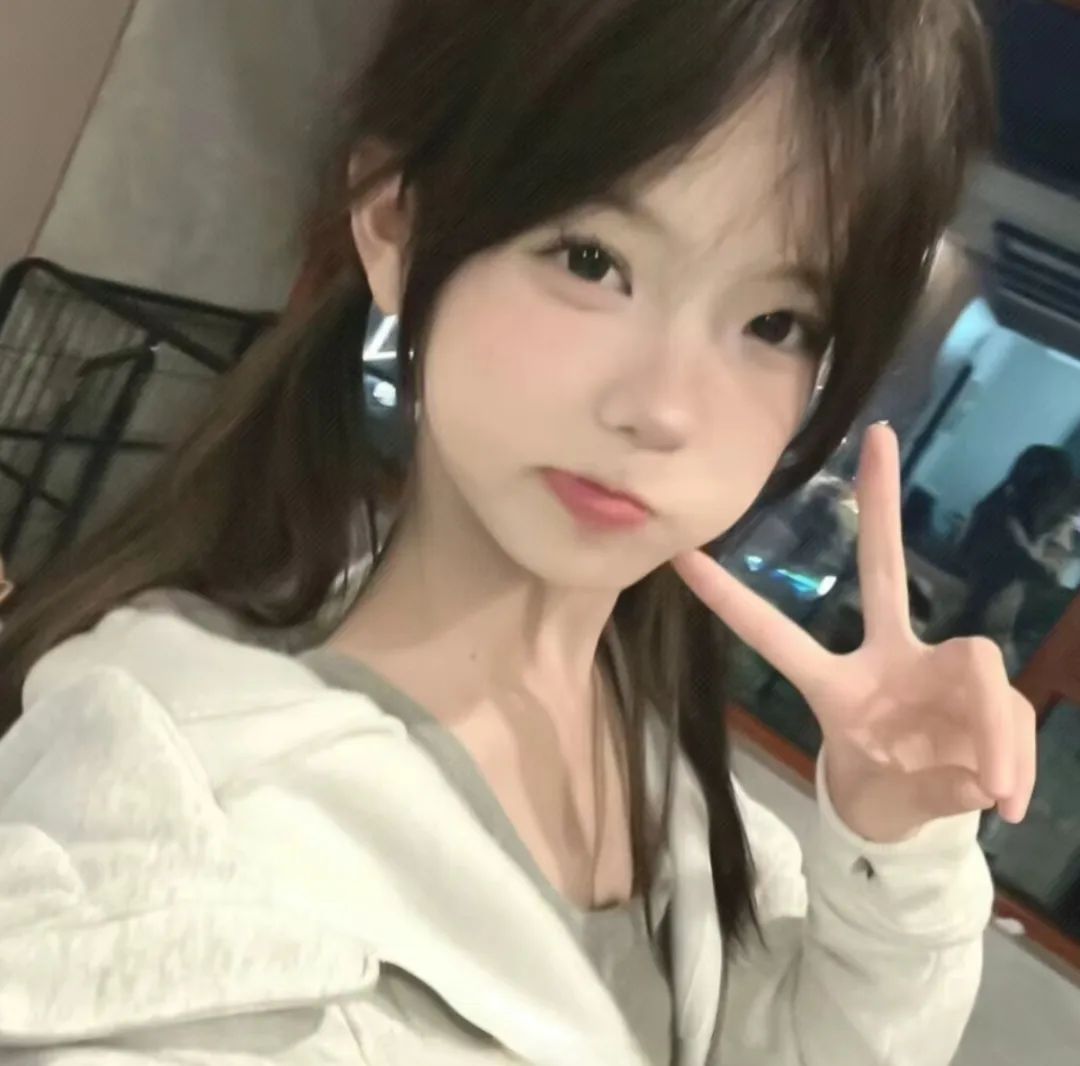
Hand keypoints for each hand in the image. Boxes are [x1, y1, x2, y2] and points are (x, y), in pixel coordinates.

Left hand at [673, 424, 1037, 842]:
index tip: (680, 554)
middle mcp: (884, 658)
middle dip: (880, 504)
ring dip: (997, 734)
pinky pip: (1009, 710)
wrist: (917, 817)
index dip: (729, 600)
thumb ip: (930, 792)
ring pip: (975, 666)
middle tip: (878, 436)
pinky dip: (1015, 757)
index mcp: (832, 685)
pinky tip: (1005, 800)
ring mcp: (932, 665)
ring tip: (992, 794)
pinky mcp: (979, 688)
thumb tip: (981, 778)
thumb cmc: (878, 796)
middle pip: (884, 570)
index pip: (773, 635)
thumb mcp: (884, 802)